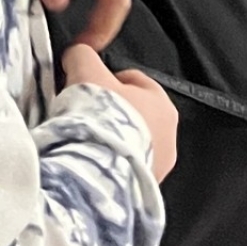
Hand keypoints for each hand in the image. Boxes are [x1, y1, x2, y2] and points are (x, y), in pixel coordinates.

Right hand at [61, 50, 178, 180]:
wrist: (97, 169)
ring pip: (131, 144)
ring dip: (111, 141)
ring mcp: (158, 167)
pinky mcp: (143, 190)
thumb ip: (83, 55)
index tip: (88, 86)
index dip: (105, 79)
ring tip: (86, 141)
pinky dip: (110, 165)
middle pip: (133, 114)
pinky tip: (91, 162)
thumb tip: (77, 55)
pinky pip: (125, 170)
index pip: (134, 80)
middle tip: (85, 114)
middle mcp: (169, 137)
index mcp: (162, 103)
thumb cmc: (100, 118)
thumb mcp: (85, 67)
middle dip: (110, 113)